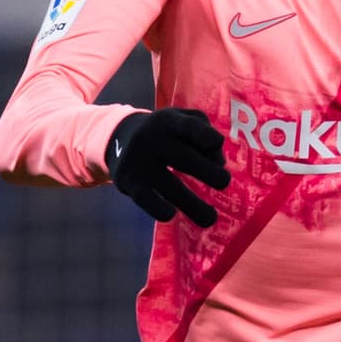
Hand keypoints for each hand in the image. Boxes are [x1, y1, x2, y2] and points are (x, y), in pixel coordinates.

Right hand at [108, 108, 230, 226]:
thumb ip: (206, 136)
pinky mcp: (128, 182)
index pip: (189, 126)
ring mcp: (139, 161)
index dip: (205, 135)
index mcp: (170, 122)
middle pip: (186, 159)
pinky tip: (171, 214)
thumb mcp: (183, 122)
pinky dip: (159, 209)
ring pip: (171, 187)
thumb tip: (219, 163)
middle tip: (223, 182)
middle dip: (210, 174)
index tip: (215, 143)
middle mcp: (153, 140)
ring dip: (194, 206)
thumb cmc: (166, 133)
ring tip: (210, 219)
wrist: (117, 137)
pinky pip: (146, 200)